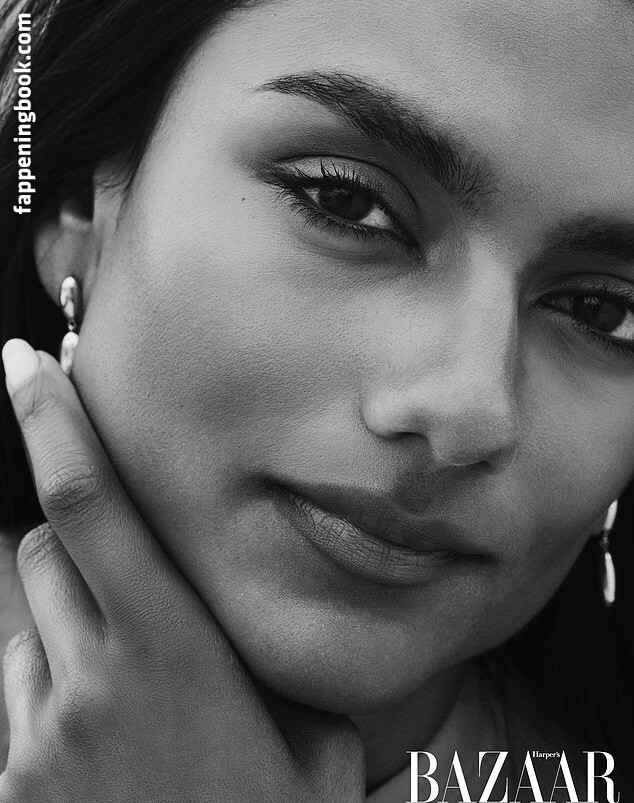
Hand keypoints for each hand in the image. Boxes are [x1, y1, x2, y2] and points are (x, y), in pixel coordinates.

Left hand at [0, 339, 364, 802]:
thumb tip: (259, 605)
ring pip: (22, 614)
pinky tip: (88, 736)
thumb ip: (269, 660)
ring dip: (55, 617)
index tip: (24, 367)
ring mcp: (40, 734)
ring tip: (114, 681)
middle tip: (120, 584)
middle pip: (44, 547)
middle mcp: (94, 680)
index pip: (93, 507)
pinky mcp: (9, 777)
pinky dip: (37, 681)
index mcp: (175, 650)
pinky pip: (8, 689)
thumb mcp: (309, 736)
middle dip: (68, 538)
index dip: (53, 426)